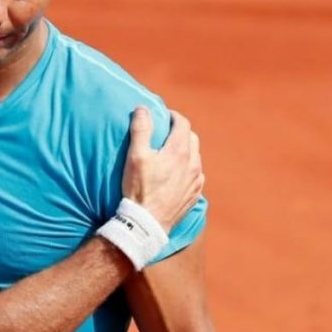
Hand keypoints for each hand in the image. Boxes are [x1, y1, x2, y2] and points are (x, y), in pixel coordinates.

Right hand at [122, 106, 203, 232]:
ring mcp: (196, 181)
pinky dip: (188, 169)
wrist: (147, 223)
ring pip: (196, 157)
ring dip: (185, 150)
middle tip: (166, 132)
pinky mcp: (194, 195)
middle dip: (180, 131)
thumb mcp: (136, 156)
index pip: (182, 123)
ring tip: (170, 153)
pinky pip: (196, 175)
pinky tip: (177, 174)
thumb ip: (141, 129)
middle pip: (192, 138)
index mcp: (179, 151)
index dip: (173, 116)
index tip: (163, 115)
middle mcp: (193, 164)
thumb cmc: (139, 188)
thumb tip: (143, 109)